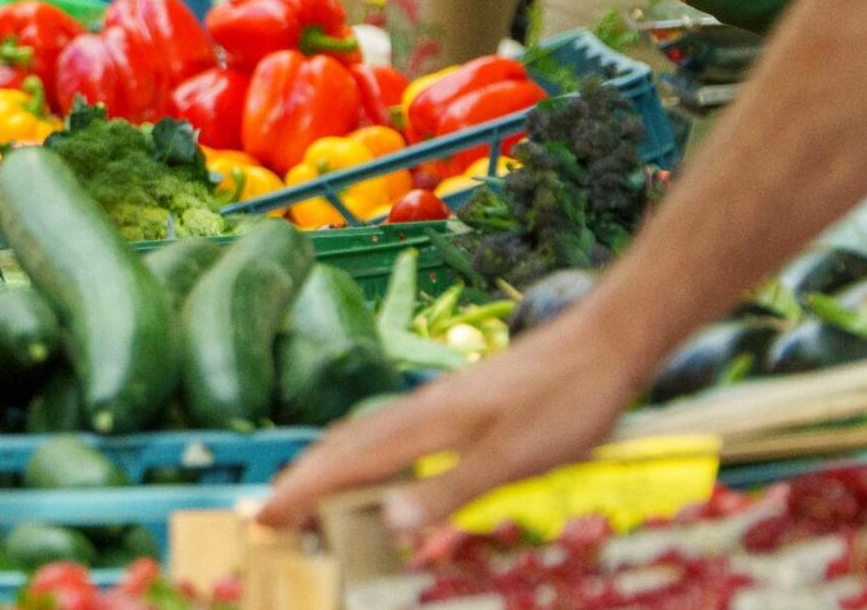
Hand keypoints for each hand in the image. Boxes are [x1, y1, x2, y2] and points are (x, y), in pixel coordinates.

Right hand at [257, 316, 638, 531]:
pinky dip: (362, 455)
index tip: (264, 515)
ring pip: (364, 436)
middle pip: (343, 444)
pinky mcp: (457, 404)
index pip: (347, 461)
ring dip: (328, 466)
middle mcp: (420, 409)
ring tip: (306, 494)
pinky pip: (389, 433)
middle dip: (301, 478)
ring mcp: (437, 404)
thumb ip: (451, 488)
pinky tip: (376, 467)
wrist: (602, 345)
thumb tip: (391, 522)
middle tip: (269, 513)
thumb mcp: (515, 457)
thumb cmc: (565, 401)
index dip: (303, 490)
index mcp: (426, 423)